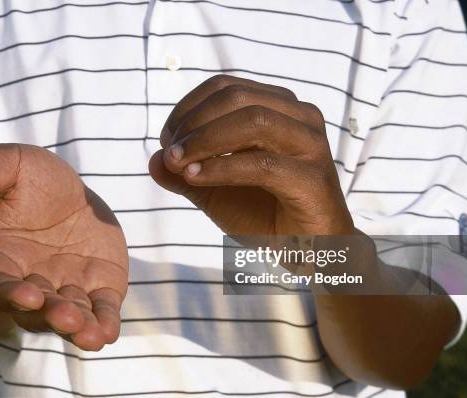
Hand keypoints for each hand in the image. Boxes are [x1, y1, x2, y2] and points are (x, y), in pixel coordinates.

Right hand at [0, 144, 127, 350]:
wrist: (67, 193)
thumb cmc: (28, 181)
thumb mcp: (6, 167)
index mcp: (1, 259)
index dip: (9, 293)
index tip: (26, 296)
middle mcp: (32, 282)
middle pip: (36, 309)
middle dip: (51, 314)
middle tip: (65, 319)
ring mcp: (66, 289)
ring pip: (69, 315)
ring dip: (79, 328)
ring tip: (91, 336)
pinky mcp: (98, 288)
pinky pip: (101, 310)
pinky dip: (104, 323)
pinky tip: (108, 332)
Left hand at [149, 75, 353, 235]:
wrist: (308, 252)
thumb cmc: (264, 214)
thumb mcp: (215, 193)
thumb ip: (186, 175)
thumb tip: (152, 161)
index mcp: (278, 108)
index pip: (225, 87)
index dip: (188, 108)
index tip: (166, 140)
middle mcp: (299, 117)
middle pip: (237, 96)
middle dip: (193, 122)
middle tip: (169, 153)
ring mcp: (311, 145)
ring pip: (253, 120)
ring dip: (205, 140)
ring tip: (177, 164)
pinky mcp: (314, 179)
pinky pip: (262, 163)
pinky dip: (222, 168)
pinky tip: (196, 178)